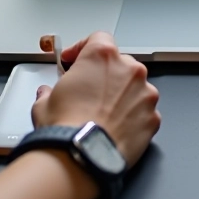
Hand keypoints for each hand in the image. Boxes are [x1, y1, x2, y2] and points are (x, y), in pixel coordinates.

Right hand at [31, 32, 159, 167]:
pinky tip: (115, 128)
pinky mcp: (153, 118)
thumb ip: (50, 91)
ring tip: (102, 114)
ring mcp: (145, 94)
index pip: (98, 38)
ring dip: (121, 96)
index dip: (83, 49)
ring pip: (135, 88)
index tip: (74, 60)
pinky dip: (132, 117)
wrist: (82, 159)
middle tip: (88, 91)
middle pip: (119, 63)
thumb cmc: (66, 129)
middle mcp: (129, 70)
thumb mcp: (45, 102)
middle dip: (104, 75)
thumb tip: (48, 94)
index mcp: (103, 56)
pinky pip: (143, 111)